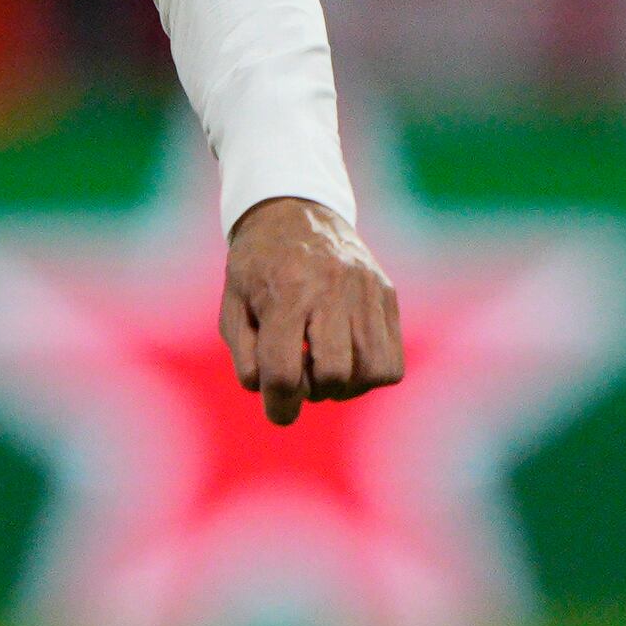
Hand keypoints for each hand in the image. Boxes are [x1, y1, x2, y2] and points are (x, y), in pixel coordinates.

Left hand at [222, 194, 397, 423]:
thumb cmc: (256, 267)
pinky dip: (370, 375)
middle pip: (332, 375)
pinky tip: (348, 359)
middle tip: (302, 378)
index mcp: (285, 293)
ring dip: (345, 387)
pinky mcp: (386, 295)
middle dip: (313, 392)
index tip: (280, 413)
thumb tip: (268, 392)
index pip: (284, 371)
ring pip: (371, 372)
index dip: (279, 406)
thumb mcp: (233, 306)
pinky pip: (392, 361)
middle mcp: (330, 290)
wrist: (294, 212)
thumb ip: (245, 355)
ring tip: (325, 371)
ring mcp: (365, 291)